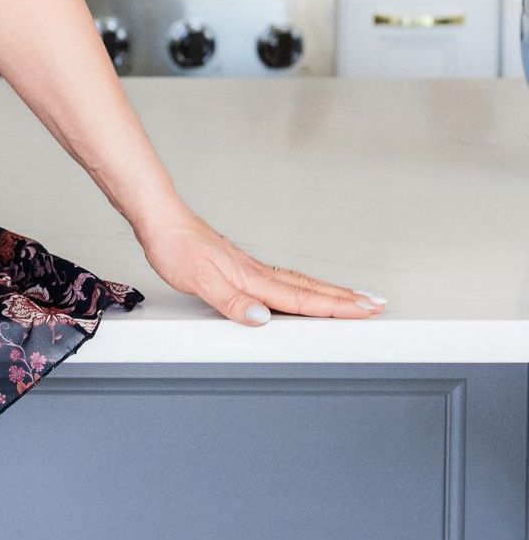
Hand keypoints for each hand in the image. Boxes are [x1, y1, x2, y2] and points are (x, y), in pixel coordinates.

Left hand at [135, 204, 385, 326]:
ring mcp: (250, 268)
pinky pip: (282, 279)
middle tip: (378, 304)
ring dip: (329, 292)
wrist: (160, 220)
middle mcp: (257, 272)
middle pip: (310, 289)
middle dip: (345, 299)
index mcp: (253, 279)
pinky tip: (303, 290)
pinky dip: (303, 287)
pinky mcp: (239, 265)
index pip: (301, 299)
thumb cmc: (175, 246)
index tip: (366, 311)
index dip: (335, 307)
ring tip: (354, 299)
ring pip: (299, 283)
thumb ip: (231, 301)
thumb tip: (262, 319)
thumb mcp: (198, 279)